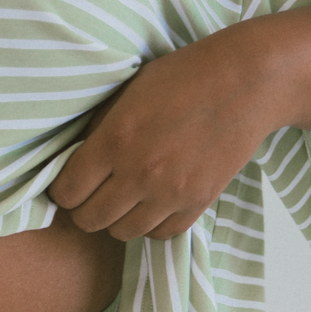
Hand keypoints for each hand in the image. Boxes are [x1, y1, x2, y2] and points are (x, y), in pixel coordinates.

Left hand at [48, 26, 284, 240]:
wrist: (247, 80)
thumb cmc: (182, 77)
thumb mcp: (126, 93)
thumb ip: (97, 130)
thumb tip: (71, 160)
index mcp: (114, 141)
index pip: (66, 192)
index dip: (62, 190)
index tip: (70, 183)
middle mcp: (139, 173)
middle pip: (89, 220)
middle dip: (84, 209)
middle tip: (92, 195)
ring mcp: (170, 192)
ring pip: (122, 232)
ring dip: (117, 219)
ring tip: (124, 199)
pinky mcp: (199, 201)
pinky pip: (161, 234)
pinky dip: (152, 224)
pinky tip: (152, 203)